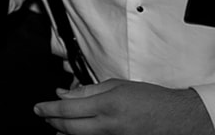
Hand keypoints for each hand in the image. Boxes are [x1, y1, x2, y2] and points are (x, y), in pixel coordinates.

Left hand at [35, 79, 213, 133]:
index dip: (48, 109)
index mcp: (107, 105)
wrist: (178, 118)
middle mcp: (110, 125)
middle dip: (52, 122)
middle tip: (44, 116)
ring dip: (65, 132)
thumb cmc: (151, 99)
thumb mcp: (117, 86)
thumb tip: (63, 93)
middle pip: (70, 127)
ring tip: (57, 125)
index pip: (67, 108)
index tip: (38, 108)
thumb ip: (87, 91)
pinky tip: (75, 133)